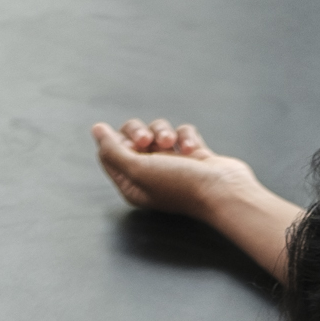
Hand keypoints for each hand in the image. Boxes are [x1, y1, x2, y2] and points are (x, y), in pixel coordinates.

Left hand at [91, 118, 261, 218]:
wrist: (223, 190)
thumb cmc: (181, 186)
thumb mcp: (137, 169)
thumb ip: (112, 150)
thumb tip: (97, 130)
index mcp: (132, 184)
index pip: (109, 154)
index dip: (117, 142)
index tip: (133, 145)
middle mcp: (149, 174)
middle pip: (131, 138)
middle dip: (139, 133)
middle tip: (149, 141)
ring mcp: (171, 163)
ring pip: (157, 131)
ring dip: (164, 133)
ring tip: (174, 145)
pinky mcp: (192, 155)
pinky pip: (181, 132)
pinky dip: (186, 136)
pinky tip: (193, 149)